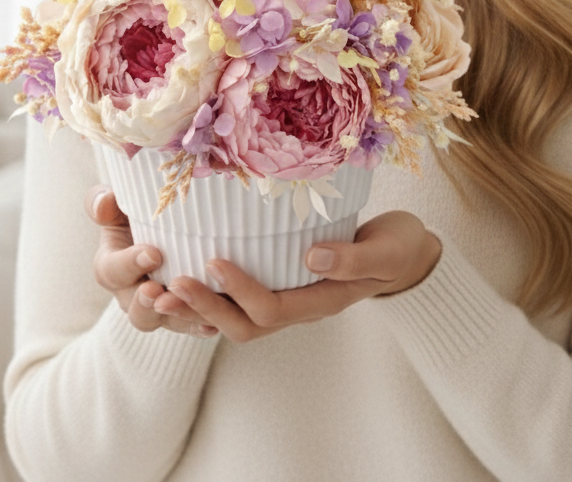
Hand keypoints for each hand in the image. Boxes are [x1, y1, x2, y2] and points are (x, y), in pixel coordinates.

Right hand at [85, 186, 217, 338]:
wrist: (172, 228)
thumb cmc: (139, 214)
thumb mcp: (119, 206)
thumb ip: (105, 202)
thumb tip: (105, 201)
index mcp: (113, 268)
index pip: (111, 271)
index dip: (129, 265)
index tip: (152, 253)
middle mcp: (133, 295)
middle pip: (135, 310)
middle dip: (146, 303)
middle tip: (158, 290)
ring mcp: (161, 309)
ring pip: (167, 322)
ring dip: (179, 316)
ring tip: (191, 306)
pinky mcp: (186, 314)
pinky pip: (193, 325)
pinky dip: (202, 324)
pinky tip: (214, 321)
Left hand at [153, 211, 440, 343]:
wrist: (406, 253)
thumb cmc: (396, 247)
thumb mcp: (384, 249)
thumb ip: (351, 257)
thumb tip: (311, 256)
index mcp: (323, 301)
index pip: (272, 308)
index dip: (240, 290)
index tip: (213, 260)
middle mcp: (302, 307)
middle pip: (247, 325)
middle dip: (206, 307)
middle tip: (170, 283)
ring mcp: (292, 299)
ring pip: (239, 319)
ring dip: (202, 308)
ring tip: (165, 287)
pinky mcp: (284, 284)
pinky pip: (243, 303)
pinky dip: (214, 297)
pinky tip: (188, 277)